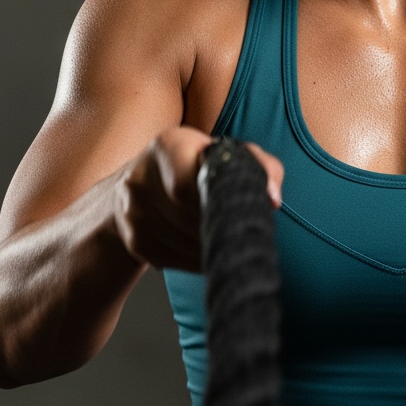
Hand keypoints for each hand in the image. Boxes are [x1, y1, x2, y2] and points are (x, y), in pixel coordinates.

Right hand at [114, 126, 283, 271]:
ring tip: (224, 233)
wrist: (138, 185)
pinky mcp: (133, 242)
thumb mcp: (224, 154)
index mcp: (169, 146)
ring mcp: (133, 212)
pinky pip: (174, 259)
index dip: (216, 198)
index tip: (239, 205)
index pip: (186, 182)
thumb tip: (273, 198)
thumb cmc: (195, 166)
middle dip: (220, 223)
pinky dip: (197, 258)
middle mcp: (142, 177)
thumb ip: (259, 164)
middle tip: (240, 224)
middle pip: (190, 215)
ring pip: (185, 242)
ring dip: (212, 245)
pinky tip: (204, 246)